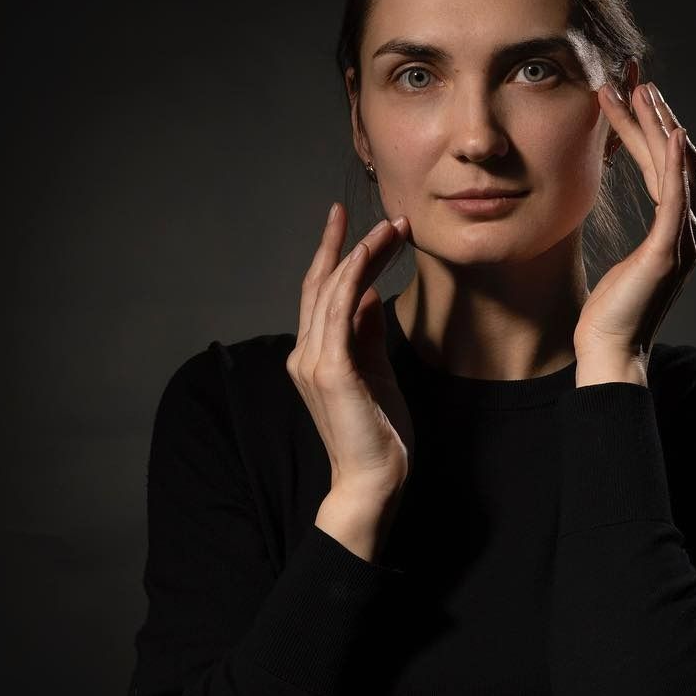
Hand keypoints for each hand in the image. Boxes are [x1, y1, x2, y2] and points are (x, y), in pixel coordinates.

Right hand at [287, 203, 413, 498]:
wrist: (372, 480)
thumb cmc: (378, 434)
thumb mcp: (375, 371)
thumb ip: (366, 335)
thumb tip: (366, 296)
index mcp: (314, 356)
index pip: (320, 295)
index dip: (335, 256)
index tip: (355, 227)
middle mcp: (305, 354)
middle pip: (320, 285)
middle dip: (344, 244)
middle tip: (373, 214)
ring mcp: (313, 362)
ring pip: (331, 290)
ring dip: (361, 253)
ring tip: (390, 228)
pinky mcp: (331, 371)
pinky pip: (338, 311)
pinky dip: (353, 277)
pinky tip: (371, 254)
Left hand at [575, 81, 695, 369]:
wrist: (610, 351)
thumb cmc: (609, 313)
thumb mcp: (618, 263)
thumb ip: (629, 236)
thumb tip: (613, 218)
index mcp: (678, 232)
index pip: (665, 167)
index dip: (649, 130)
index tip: (629, 97)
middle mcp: (691, 231)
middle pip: (676, 159)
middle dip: (656, 116)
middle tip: (634, 79)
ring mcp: (685, 240)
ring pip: (677, 168)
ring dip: (659, 126)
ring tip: (640, 91)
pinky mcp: (669, 251)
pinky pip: (677, 197)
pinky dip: (677, 163)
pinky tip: (671, 134)